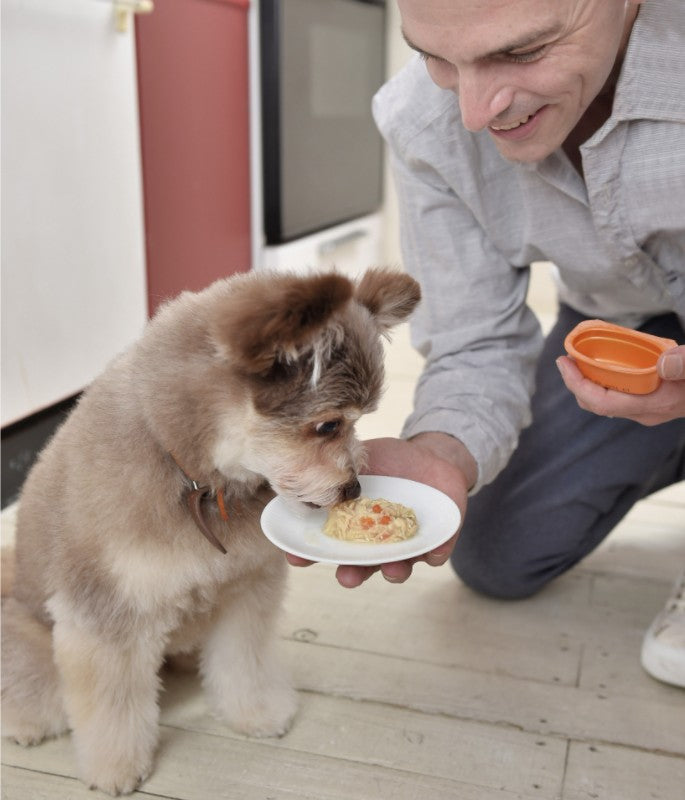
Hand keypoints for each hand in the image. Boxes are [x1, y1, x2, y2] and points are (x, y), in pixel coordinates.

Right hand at [285, 433, 473, 587]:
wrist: (432, 454)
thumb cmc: (390, 459)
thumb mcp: (363, 458)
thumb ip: (342, 471)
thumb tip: (313, 472)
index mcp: (352, 525)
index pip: (327, 545)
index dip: (310, 555)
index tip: (296, 558)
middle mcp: (376, 542)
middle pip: (361, 567)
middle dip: (353, 574)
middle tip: (347, 577)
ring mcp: (405, 544)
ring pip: (397, 567)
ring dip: (393, 572)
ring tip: (391, 569)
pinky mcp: (436, 541)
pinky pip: (435, 554)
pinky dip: (434, 554)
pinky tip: (433, 553)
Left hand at [556, 345, 684, 424]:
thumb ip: (684, 364)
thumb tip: (662, 363)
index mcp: (654, 404)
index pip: (602, 402)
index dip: (577, 385)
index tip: (564, 363)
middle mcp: (646, 412)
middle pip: (597, 405)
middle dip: (576, 384)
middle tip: (566, 359)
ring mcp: (648, 410)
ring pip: (606, 402)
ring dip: (588, 383)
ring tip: (578, 360)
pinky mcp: (651, 403)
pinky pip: (617, 395)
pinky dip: (604, 381)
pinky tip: (602, 363)